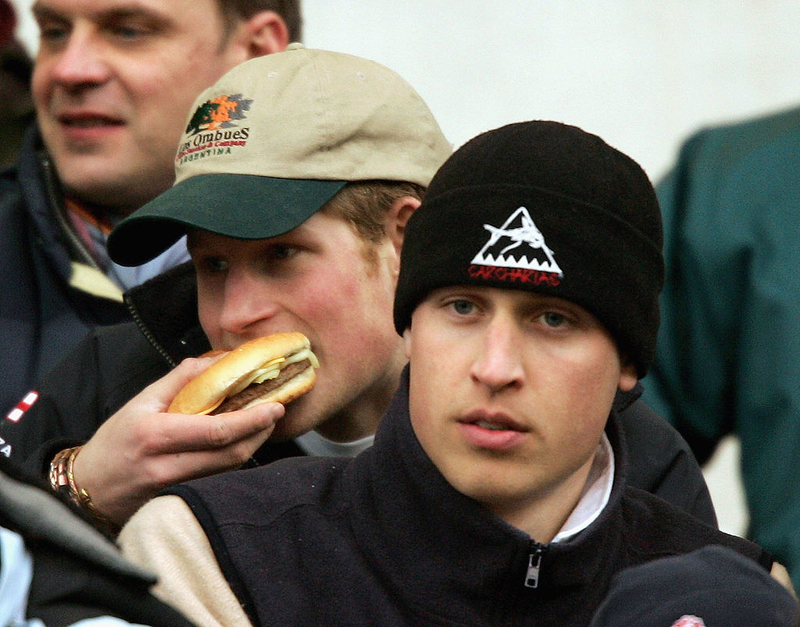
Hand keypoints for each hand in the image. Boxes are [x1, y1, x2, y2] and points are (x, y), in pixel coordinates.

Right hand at [71, 356, 284, 525]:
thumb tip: (216, 361)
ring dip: (253, 444)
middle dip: (260, 432)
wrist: (89, 489)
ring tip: (264, 423)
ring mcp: (176, 487)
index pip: (216, 431)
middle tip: (276, 412)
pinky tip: (243, 442)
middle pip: (230, 454)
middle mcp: (167, 465)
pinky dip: (235, 458)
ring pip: (229, 468)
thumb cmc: (114, 441)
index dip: (251, 420)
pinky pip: (218, 477)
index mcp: (156, 436)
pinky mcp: (183, 498)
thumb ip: (180, 380)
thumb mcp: (140, 402)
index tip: (274, 406)